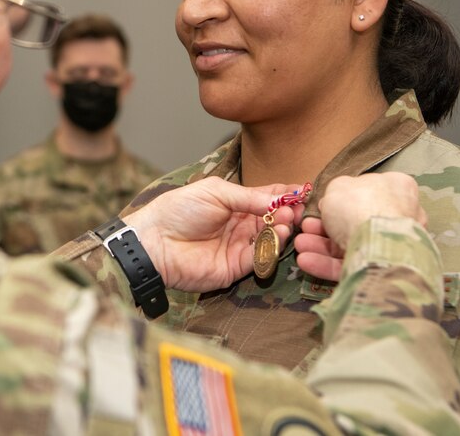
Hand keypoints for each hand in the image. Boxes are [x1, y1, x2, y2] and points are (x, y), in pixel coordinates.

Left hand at [123, 177, 303, 291]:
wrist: (156, 241)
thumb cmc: (179, 210)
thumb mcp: (216, 192)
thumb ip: (249, 197)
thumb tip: (280, 197)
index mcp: (235, 203)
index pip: (267, 197)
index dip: (285, 194)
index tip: (303, 191)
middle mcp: (241, 224)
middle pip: (274, 219)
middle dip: (288, 212)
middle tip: (298, 207)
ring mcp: (240, 246)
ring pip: (271, 239)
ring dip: (283, 229)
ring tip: (288, 219)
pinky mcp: (237, 267)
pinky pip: (261, 258)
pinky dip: (272, 248)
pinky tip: (278, 235)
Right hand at [295, 172, 424, 281]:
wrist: (376, 241)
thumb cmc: (359, 205)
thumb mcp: (338, 186)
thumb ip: (336, 192)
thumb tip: (333, 203)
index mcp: (396, 188)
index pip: (370, 191)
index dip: (342, 199)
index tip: (321, 206)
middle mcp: (399, 216)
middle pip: (356, 220)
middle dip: (325, 226)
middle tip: (305, 227)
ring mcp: (392, 245)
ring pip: (351, 243)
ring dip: (321, 245)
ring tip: (299, 245)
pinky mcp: (382, 269)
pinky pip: (353, 263)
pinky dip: (328, 263)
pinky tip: (306, 261)